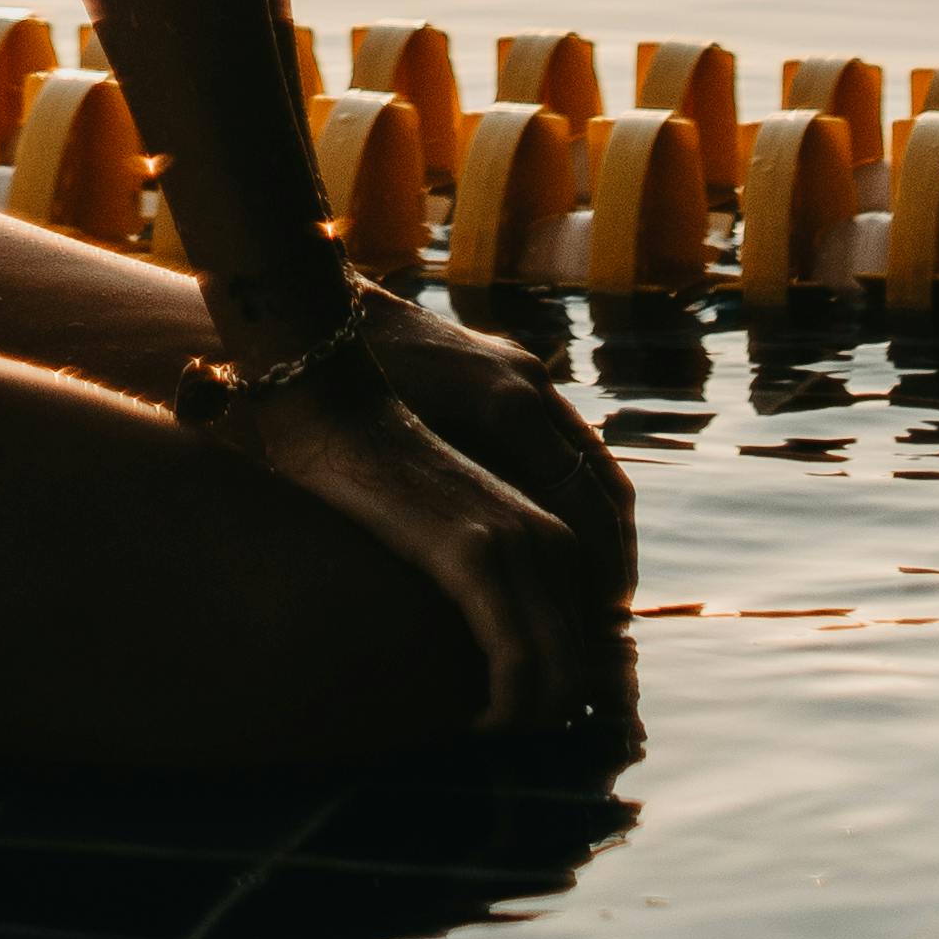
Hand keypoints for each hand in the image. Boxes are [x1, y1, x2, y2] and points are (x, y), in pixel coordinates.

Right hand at [233, 355, 622, 734]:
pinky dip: (503, 709)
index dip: (566, 700)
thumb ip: (495, 579)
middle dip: (551, 721)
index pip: (591, 647)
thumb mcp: (462, 533)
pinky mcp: (472, 555)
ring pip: (558, 676)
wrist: (343, 417)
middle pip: (583, 670)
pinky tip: (471, 724)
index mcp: (555, 538)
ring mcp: (516, 545)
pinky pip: (514, 661)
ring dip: (526, 723)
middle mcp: (551, 540)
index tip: (526, 729)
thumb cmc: (386, 486)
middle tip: (502, 741)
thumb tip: (502, 656)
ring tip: (482, 735)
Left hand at [360, 284, 636, 602]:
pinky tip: (562, 542)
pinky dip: (578, 496)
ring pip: (591, 465)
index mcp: (505, 406)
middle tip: (608, 625)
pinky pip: (566, 444)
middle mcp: (527, 384)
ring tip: (595, 595)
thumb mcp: (394, 460)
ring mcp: (522, 373)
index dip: (600, 568)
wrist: (323, 312)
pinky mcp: (507, 372)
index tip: (600, 626)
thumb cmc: (342, 392)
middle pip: (601, 484)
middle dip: (614, 557)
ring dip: (602, 530)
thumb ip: (454, 514)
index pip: (582, 500)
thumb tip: (501, 591)